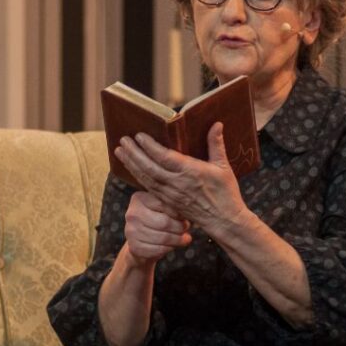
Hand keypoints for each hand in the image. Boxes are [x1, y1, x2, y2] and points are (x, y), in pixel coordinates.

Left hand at [114, 122, 250, 236]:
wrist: (223, 221)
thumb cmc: (226, 193)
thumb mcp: (223, 167)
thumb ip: (216, 144)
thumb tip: (216, 123)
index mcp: (190, 172)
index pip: (164, 157)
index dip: (149, 146)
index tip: (138, 135)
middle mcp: (177, 183)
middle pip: (149, 167)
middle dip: (134, 153)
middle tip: (122, 140)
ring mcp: (170, 194)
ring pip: (145, 178)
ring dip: (131, 164)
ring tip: (119, 152)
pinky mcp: (168, 202)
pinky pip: (149, 188)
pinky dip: (137, 177)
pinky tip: (130, 168)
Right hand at [123, 190, 191, 263]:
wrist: (140, 241)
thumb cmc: (156, 219)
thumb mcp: (162, 208)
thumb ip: (172, 207)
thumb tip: (188, 215)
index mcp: (139, 198)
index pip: (163, 204)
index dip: (177, 212)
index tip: (184, 217)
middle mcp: (132, 214)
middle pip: (164, 222)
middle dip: (179, 227)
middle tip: (186, 228)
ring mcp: (131, 231)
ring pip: (163, 238)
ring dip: (177, 240)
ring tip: (183, 238)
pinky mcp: (134, 247)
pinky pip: (158, 250)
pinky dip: (168, 249)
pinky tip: (171, 246)